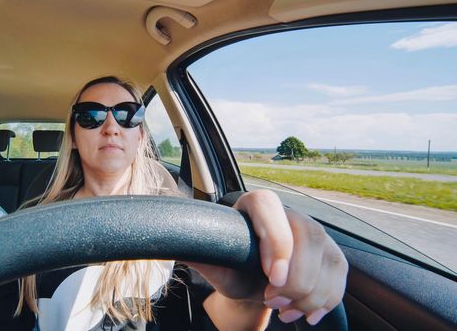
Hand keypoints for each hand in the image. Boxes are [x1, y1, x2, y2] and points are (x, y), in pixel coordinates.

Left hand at [189, 190, 347, 326]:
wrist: (252, 281)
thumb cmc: (233, 266)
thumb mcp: (215, 263)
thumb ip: (200, 253)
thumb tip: (177, 246)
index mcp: (258, 203)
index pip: (270, 208)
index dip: (277, 242)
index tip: (272, 278)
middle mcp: (291, 212)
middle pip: (308, 239)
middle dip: (293, 282)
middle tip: (270, 300)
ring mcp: (317, 232)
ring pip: (328, 262)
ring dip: (308, 297)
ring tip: (283, 308)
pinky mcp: (333, 254)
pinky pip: (339, 280)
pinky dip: (323, 302)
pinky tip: (303, 312)